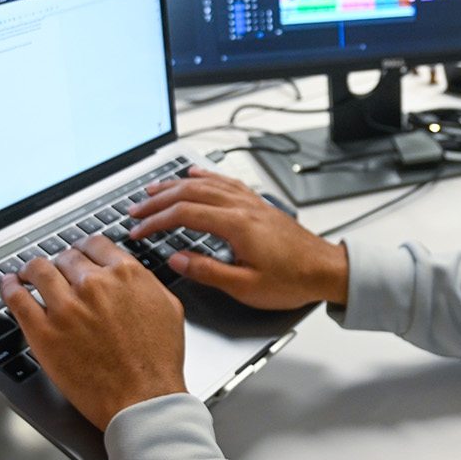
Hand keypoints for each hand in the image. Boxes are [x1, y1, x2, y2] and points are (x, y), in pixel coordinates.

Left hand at [1, 236, 188, 430]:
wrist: (143, 398)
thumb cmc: (158, 361)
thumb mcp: (168, 308)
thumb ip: (146, 282)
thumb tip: (132, 274)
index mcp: (126, 274)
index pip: (94, 244)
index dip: (83, 248)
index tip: (78, 253)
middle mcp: (94, 284)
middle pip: (66, 257)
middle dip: (61, 263)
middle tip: (58, 270)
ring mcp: (66, 307)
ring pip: (38, 270)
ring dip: (32, 270)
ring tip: (27, 274)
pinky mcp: (43, 332)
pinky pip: (17, 299)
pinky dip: (9, 287)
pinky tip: (9, 285)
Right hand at [128, 168, 349, 309]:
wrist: (326, 270)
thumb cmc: (292, 280)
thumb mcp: (245, 286)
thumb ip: (208, 271)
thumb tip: (177, 258)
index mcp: (237, 225)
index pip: (184, 215)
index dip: (155, 221)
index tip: (136, 230)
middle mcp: (243, 207)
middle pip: (191, 193)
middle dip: (158, 200)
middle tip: (134, 209)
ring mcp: (252, 202)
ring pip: (207, 183)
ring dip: (176, 185)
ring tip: (153, 189)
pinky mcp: (259, 205)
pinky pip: (227, 181)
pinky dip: (206, 175)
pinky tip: (196, 173)